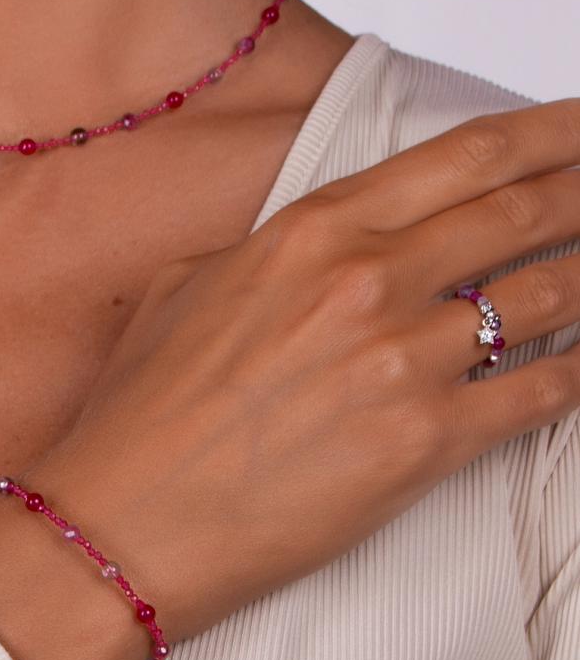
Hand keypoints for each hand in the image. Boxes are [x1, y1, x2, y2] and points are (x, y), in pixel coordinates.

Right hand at [19, 98, 579, 645]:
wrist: (122, 524)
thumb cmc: (140, 418)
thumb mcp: (180, 295)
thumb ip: (263, 256)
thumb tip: (317, 253)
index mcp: (305, 235)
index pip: (461, 159)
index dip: (545, 135)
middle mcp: (363, 283)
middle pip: (521, 214)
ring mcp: (399, 362)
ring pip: (546, 298)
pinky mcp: (422, 446)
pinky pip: (541, 393)